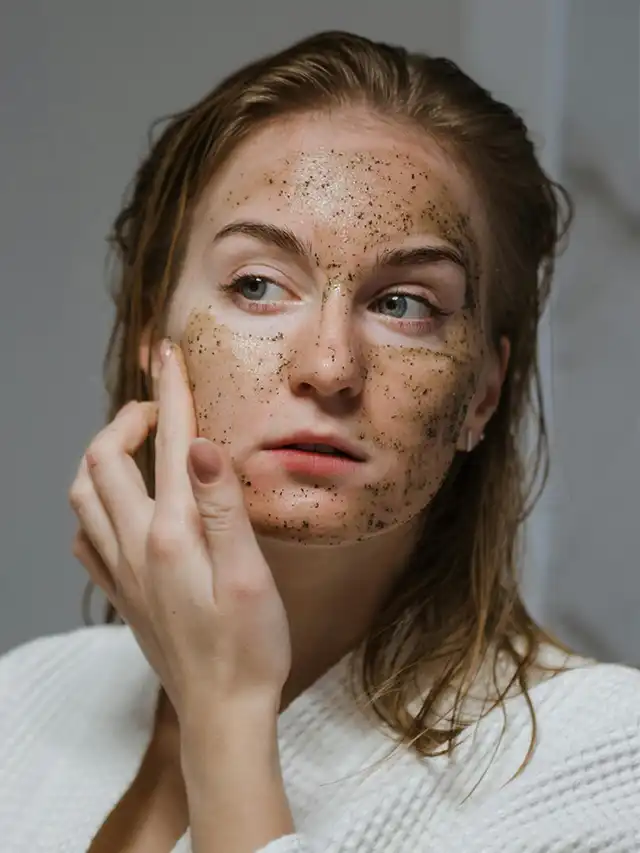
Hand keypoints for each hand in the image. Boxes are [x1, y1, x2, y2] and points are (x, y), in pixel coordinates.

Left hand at [69, 339, 291, 720]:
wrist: (222, 711)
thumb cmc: (249, 646)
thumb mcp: (249, 574)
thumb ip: (223, 507)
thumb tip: (202, 446)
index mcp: (172, 534)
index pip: (169, 444)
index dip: (171, 393)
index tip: (170, 354)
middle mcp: (135, 547)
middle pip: (103, 461)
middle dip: (127, 418)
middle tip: (159, 406)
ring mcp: (122, 572)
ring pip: (82, 496)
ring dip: (102, 456)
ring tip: (137, 445)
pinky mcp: (122, 593)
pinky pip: (86, 537)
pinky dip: (93, 504)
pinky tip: (120, 506)